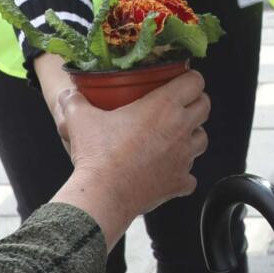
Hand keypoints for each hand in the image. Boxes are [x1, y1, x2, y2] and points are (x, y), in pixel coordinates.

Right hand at [49, 64, 211, 248]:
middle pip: (205, 107)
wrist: (103, 194)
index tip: (179, 80)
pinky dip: (182, 173)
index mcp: (164, 106)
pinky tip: (167, 171)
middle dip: (195, 103)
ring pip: (202, 140)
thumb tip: (68, 93)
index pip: (195, 82)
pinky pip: (191, 176)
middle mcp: (180, 129)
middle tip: (177, 106)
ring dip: (191, 136)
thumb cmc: (97, 154)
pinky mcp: (180, 182)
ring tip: (174, 137)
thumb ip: (74, 101)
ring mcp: (184, 158)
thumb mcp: (80, 119)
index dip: (189, 78)